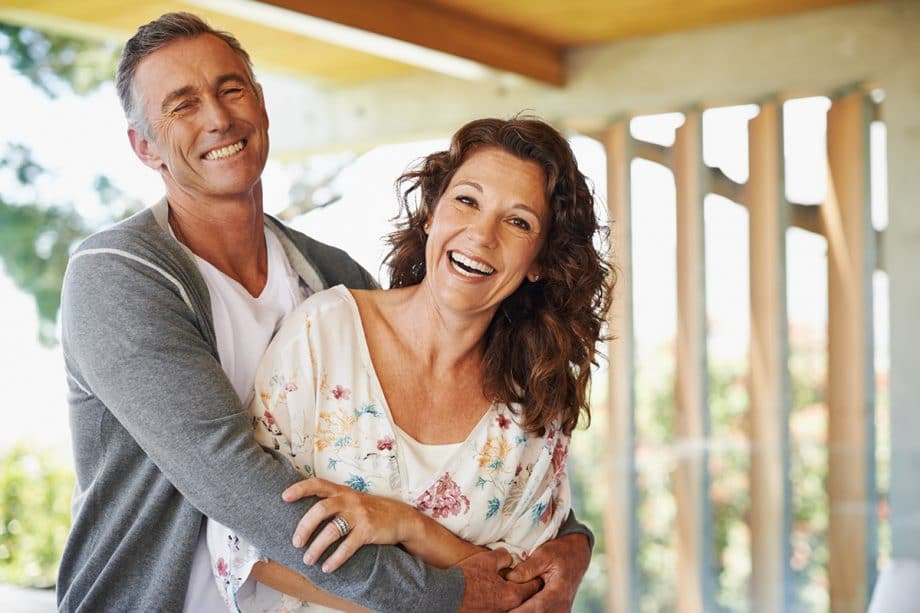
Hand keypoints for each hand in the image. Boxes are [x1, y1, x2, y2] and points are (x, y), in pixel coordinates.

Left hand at [283, 477, 419, 572]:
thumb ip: (333, 502)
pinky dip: (335, 559)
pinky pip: (347, 547)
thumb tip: (305, 515)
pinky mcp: (368, 530)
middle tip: (295, 543)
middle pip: (320, 510)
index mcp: (342, 491)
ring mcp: (359, 515)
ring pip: (331, 531)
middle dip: (304, 527)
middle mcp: (349, 500)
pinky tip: (327, 567)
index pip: (318, 484)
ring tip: (308, 560)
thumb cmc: (370, 510)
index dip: (300, 489)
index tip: (283, 497)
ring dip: (316, 548)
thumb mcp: (352, 500)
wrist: (401, 518)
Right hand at [457, 548, 540, 611]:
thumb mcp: (487, 559)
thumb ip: (503, 557)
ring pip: (509, 606)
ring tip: (502, 589)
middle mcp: (507, 609)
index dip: (535, 579)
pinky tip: (490, 596)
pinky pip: (496, 609)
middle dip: (524, 590)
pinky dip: (497, 604)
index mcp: (512, 595)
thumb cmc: (467, 577)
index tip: (537, 575)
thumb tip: (508, 558)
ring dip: (509, 598)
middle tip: (523, 583)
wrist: (445, 595)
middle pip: (522, 600)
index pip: (532, 588)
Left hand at [505, 533, 590, 612]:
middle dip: (518, 611)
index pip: (538, 607)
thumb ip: (527, 568)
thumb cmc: (560, 552)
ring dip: (524, 610)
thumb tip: (509, 578)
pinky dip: (528, 610)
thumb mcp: (544, 554)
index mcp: (560, 591)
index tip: (506, 611)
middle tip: (500, 609)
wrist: (577, 556)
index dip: (520, 611)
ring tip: (506, 607)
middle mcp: (562, 606)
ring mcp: (560, 612)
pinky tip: (515, 607)